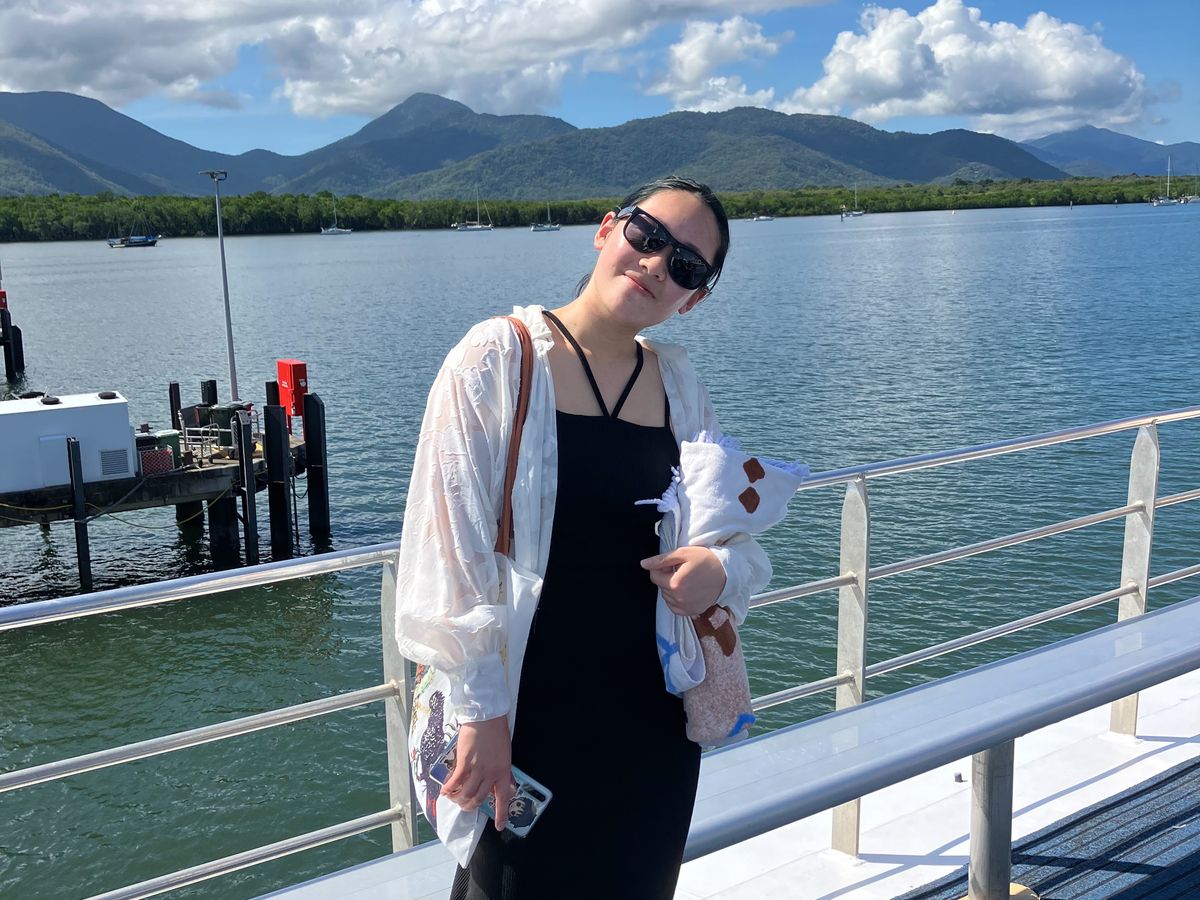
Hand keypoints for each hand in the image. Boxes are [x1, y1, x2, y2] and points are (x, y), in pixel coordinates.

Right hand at [440, 716, 514, 830]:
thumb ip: (500, 770)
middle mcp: (491, 774)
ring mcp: (478, 769)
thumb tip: (498, 784)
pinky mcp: (465, 763)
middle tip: (464, 805)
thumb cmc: (496, 732)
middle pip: (479, 799)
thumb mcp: (505, 754)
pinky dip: (449, 789)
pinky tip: (445, 791)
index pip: (503, 799)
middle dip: (470, 806)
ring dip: (458, 799)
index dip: (501, 815)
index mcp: (504, 772)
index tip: (500, 826)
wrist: (487, 718)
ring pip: (467, 794)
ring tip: (453, 798)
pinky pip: (456, 782)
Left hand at [640, 546, 726, 617]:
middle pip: (661, 587)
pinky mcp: (692, 612)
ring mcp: (686, 607)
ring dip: (671, 589)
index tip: (671, 564)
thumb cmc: (705, 560)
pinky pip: (675, 607)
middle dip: (666, 578)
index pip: (654, 577)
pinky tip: (687, 590)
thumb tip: (643, 564)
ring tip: (685, 579)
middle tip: (680, 570)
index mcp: (675, 583)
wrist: (727, 574)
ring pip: (667, 598)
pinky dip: (677, 600)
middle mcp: (679, 598)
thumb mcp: (683, 554)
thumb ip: (661, 560)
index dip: (660, 568)